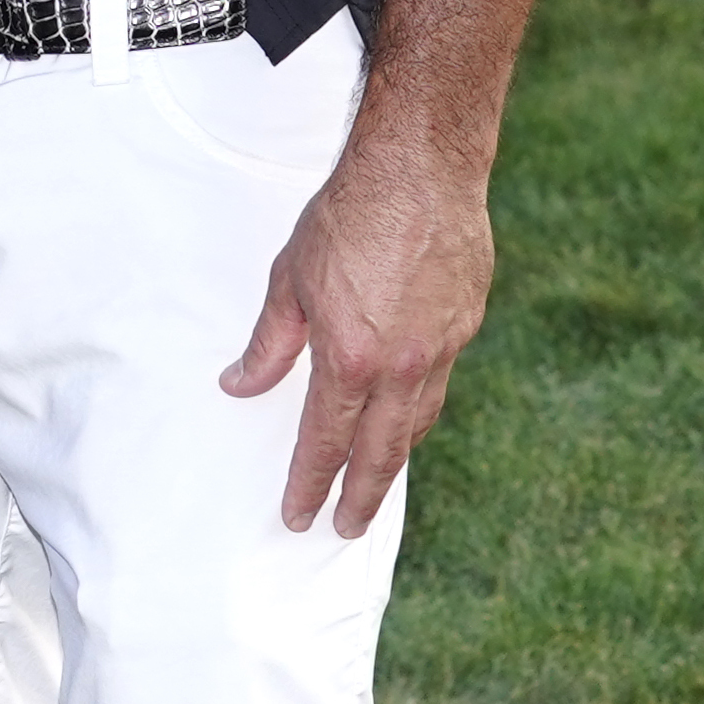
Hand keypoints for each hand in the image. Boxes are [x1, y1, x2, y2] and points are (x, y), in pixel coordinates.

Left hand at [220, 132, 496, 533]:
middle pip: (382, 452)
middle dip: (362, 496)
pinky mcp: (465, 326)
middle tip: (346, 529)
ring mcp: (441, 349)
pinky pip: (438, 383)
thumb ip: (267, 345)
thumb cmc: (345, 219)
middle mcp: (402, 366)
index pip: (325, 440)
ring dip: (394, 457)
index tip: (300, 515)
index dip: (311, 482)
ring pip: (417, 421)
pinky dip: (418, 408)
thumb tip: (238, 386)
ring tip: (373, 482)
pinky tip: (405, 416)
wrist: (419, 174)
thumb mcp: (287, 281)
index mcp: (351, 359)